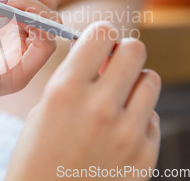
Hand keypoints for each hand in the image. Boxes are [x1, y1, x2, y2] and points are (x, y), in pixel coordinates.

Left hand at [0, 0, 60, 150]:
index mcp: (3, 32)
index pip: (34, 1)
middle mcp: (15, 46)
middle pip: (48, 9)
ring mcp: (18, 62)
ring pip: (52, 24)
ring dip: (32, 1)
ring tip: (2, 0)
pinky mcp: (16, 76)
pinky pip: (47, 45)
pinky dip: (38, 22)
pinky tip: (12, 13)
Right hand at [6, 22, 160, 180]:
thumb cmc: (37, 156)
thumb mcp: (44, 109)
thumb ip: (74, 77)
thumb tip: (99, 51)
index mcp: (65, 91)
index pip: (101, 34)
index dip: (101, 34)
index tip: (100, 43)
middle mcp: (99, 108)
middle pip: (135, 50)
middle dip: (123, 52)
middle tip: (113, 64)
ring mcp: (126, 134)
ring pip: (151, 80)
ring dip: (135, 83)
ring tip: (117, 99)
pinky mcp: (145, 156)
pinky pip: (152, 117)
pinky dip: (139, 118)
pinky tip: (118, 132)